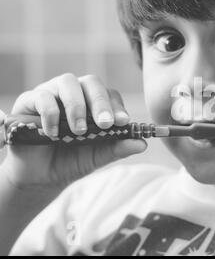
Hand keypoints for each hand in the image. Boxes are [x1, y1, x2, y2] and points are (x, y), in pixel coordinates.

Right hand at [1, 74, 146, 189]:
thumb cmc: (72, 160)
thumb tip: (142, 143)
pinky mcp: (28, 101)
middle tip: (105, 124)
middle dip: (101, 103)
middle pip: (91, 83)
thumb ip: (118, 148)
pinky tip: (53, 134)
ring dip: (77, 106)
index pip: (110, 95)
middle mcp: (74, 93)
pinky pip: (41, 96)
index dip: (118, 107)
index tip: (124, 123)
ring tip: (79, 131)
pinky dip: (50, 113)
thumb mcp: (98, 156)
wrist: (41, 176)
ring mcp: (51, 93)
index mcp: (94, 103)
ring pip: (67, 82)